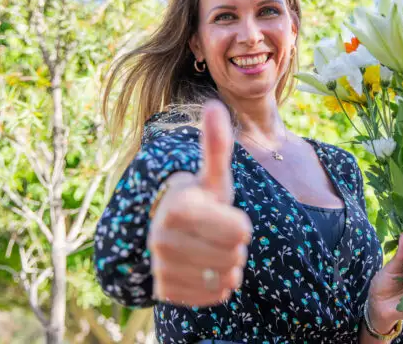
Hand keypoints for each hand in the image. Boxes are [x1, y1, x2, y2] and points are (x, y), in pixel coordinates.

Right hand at [148, 100, 253, 306]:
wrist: (169, 229)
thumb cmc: (200, 198)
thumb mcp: (212, 175)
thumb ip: (215, 145)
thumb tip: (215, 105)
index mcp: (179, 208)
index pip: (240, 231)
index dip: (241, 224)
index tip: (225, 214)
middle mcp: (162, 239)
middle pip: (235, 256)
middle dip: (234, 245)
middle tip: (217, 233)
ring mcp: (162, 267)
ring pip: (227, 279)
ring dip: (228, 265)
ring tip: (211, 249)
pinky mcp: (166, 291)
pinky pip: (215, 297)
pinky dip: (218, 286)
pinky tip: (205, 268)